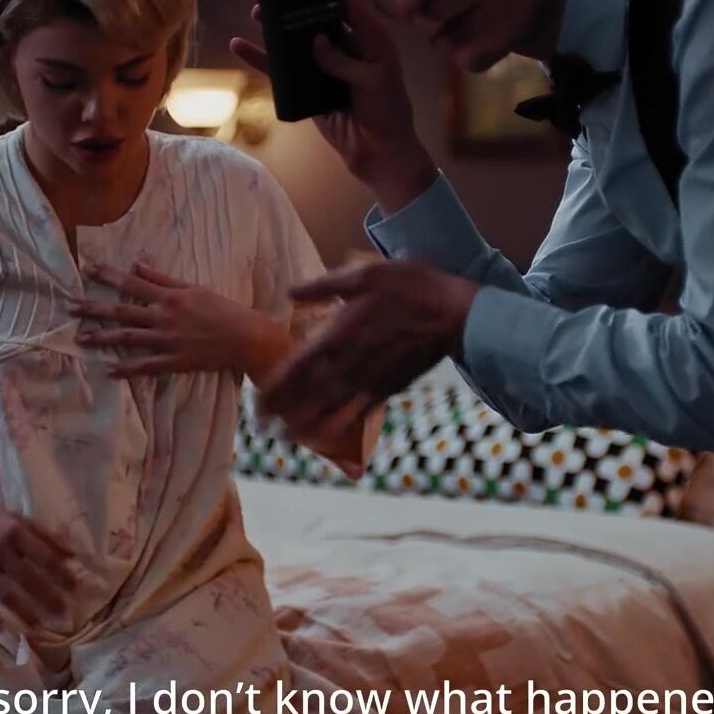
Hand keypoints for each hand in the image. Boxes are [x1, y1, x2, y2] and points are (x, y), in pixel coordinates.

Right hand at [0, 493, 76, 640]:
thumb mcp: (17, 518)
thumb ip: (45, 536)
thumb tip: (73, 555)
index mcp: (14, 530)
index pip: (43, 556)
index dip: (61, 574)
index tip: (76, 590)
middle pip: (26, 577)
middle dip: (47, 598)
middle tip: (64, 617)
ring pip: (2, 592)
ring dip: (22, 611)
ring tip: (39, 628)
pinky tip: (1, 628)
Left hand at [72, 261, 289, 382]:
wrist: (244, 337)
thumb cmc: (222, 309)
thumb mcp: (193, 287)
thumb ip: (163, 279)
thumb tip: (138, 264)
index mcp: (169, 297)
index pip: (131, 282)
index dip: (107, 275)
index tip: (85, 269)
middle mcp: (163, 317)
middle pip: (121, 311)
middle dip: (93, 308)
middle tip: (69, 307)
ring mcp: (167, 341)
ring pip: (127, 338)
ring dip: (102, 338)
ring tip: (80, 339)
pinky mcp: (174, 361)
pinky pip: (145, 366)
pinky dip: (127, 368)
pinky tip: (109, 370)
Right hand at [229, 0, 436, 212]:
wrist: (377, 152)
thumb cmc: (387, 112)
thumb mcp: (374, 82)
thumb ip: (345, 61)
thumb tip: (316, 41)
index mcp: (370, 39)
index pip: (349, 6)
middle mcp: (346, 47)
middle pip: (318, 19)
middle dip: (298, 7)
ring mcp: (324, 66)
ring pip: (297, 42)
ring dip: (278, 28)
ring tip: (257, 12)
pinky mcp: (307, 87)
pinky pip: (282, 70)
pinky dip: (262, 59)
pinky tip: (240, 46)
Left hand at [258, 261, 479, 439]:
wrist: (456, 315)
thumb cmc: (411, 288)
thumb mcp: (365, 275)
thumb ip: (324, 286)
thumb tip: (290, 291)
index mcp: (339, 335)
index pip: (297, 368)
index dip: (275, 388)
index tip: (256, 401)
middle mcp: (350, 364)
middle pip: (307, 396)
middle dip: (282, 414)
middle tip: (260, 428)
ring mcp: (370, 380)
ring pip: (329, 410)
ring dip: (305, 426)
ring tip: (284, 439)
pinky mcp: (388, 389)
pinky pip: (358, 414)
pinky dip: (338, 428)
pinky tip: (324, 438)